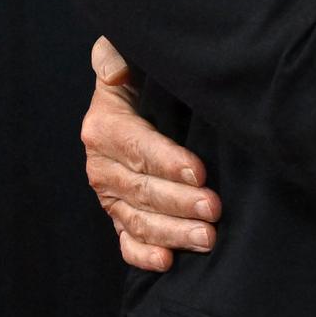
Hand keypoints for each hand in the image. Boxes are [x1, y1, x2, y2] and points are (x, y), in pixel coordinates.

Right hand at [82, 37, 220, 271]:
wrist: (142, 95)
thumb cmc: (143, 74)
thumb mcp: (129, 55)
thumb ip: (115, 55)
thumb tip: (112, 71)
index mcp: (104, 126)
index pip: (137, 148)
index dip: (167, 161)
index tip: (199, 171)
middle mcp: (101, 164)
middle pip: (141, 189)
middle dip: (179, 201)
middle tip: (214, 208)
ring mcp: (111, 194)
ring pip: (139, 219)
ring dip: (172, 232)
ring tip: (207, 238)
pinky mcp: (121, 213)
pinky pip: (127, 240)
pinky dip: (144, 254)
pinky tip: (168, 261)